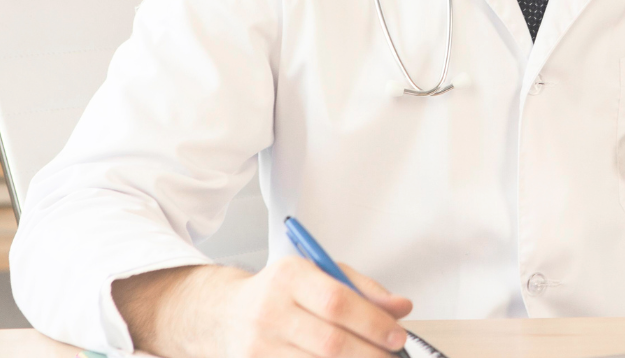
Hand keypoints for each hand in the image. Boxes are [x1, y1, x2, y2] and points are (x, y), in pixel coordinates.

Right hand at [113, 257, 412, 357]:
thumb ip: (362, 288)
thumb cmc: (280, 292)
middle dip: (370, 354)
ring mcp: (259, 345)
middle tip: (392, 357)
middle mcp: (270, 310)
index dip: (372, 321)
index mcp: (289, 277)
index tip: (397, 335)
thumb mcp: (318, 274)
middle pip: (330, 342)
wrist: (224, 313)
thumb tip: (400, 307)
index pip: (336, 301)